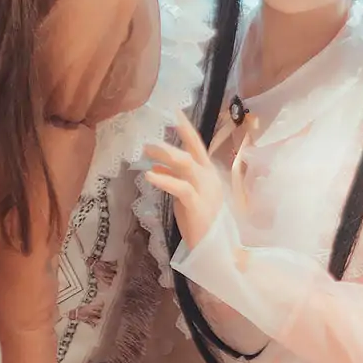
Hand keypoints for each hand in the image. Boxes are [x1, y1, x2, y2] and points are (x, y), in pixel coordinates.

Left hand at [142, 112, 246, 250]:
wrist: (216, 250)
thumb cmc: (200, 223)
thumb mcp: (186, 196)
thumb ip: (175, 178)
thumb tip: (157, 164)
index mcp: (208, 174)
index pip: (197, 146)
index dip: (186, 129)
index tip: (174, 112)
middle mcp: (209, 179)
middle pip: (191, 152)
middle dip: (170, 141)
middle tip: (147, 140)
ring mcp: (206, 192)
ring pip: (186, 165)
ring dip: (165, 155)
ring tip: (146, 151)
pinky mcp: (198, 206)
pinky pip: (181, 188)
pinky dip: (165, 180)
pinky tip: (150, 175)